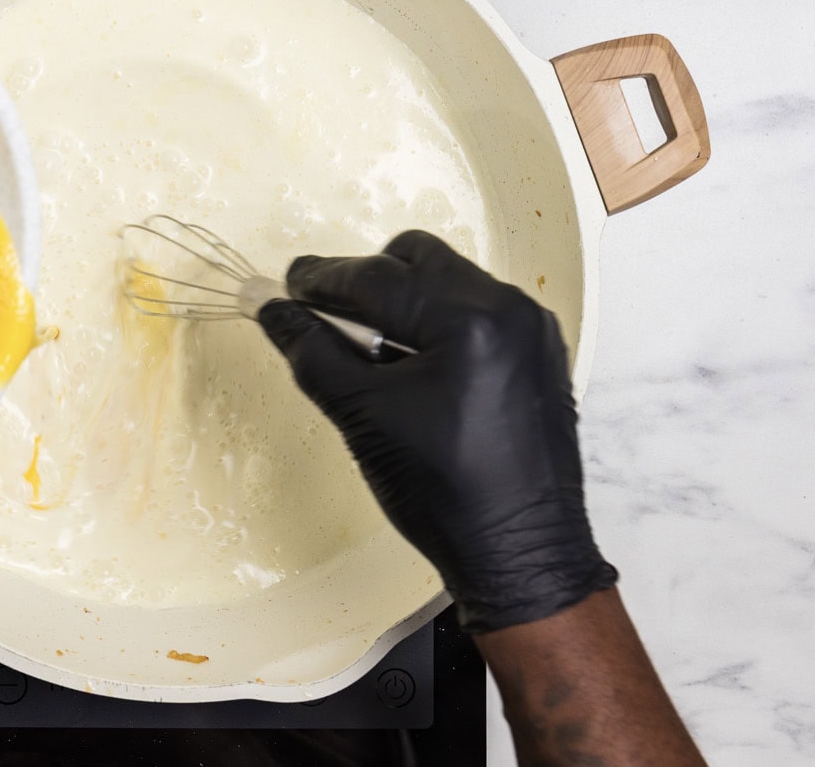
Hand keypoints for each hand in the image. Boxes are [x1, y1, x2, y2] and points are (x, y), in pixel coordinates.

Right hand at [258, 230, 616, 632]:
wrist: (518, 553)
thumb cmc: (442, 493)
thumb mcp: (363, 416)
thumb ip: (313, 353)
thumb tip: (274, 312)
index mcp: (470, 321)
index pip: (378, 278)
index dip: (323, 279)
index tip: (287, 284)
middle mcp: (509, 310)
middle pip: (420, 260)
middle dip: (366, 280)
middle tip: (325, 312)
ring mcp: (532, 331)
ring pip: (450, 282)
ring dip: (403, 301)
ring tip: (368, 347)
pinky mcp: (540, 355)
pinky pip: (478, 313)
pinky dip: (437, 324)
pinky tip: (412, 366)